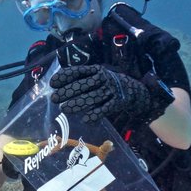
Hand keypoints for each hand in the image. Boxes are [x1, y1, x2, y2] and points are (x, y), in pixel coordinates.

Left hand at [47, 65, 172, 125]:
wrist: (138, 90)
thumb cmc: (110, 84)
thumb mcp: (98, 76)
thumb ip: (83, 79)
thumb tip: (59, 85)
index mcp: (96, 70)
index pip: (78, 71)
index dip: (65, 77)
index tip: (53, 83)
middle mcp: (104, 78)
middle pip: (83, 85)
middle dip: (67, 92)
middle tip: (55, 99)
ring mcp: (111, 90)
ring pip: (92, 97)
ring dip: (77, 104)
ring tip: (64, 109)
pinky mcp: (118, 102)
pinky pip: (105, 109)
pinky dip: (95, 114)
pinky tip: (86, 119)